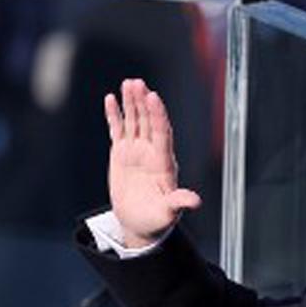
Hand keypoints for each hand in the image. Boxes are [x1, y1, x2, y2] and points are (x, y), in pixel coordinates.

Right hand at [105, 78, 200, 247]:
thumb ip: (179, 203)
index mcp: (164, 163)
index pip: (162, 134)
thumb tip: (195, 201)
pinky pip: (117, 130)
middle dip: (143, 102)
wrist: (139, 223)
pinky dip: (114, 115)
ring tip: (128, 83)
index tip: (154, 98)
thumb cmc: (157, 219)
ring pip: (134, 121)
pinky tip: (110, 99)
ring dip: (131, 103)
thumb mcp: (168, 213)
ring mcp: (136, 151)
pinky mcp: (121, 154)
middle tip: (138, 83)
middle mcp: (151, 152)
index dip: (158, 116)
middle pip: (148, 122)